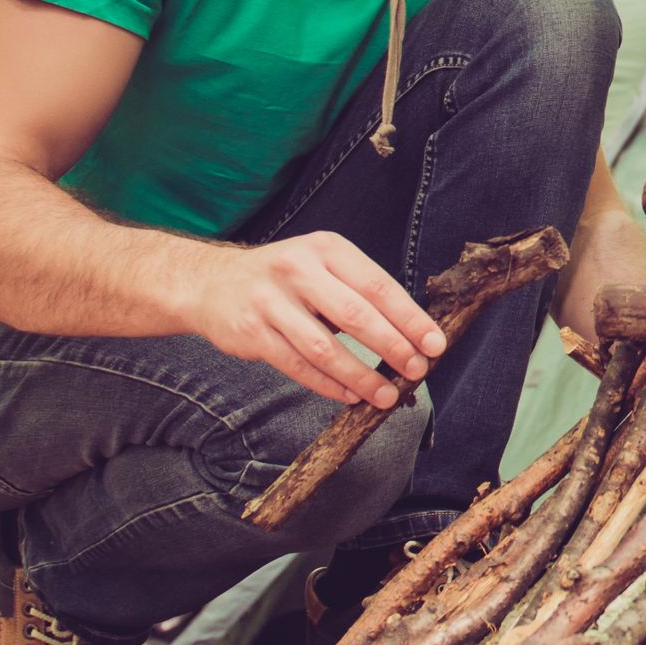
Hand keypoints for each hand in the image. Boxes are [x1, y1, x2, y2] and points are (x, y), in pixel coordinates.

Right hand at [187, 231, 448, 407]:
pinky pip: (298, 366)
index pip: (378, 286)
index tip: (435, 344)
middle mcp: (298, 270)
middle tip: (417, 371)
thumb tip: (411, 332)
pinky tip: (350, 395)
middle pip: (355, 315)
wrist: (210, 282)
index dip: (410, 318)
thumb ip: (358, 290)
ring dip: (361, 376)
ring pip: (325, 348)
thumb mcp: (320, 265)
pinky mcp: (252, 333)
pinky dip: (328, 385)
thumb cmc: (283, 278)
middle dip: (392, 347)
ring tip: (386, 395)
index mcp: (326, 249)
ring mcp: (271, 302)